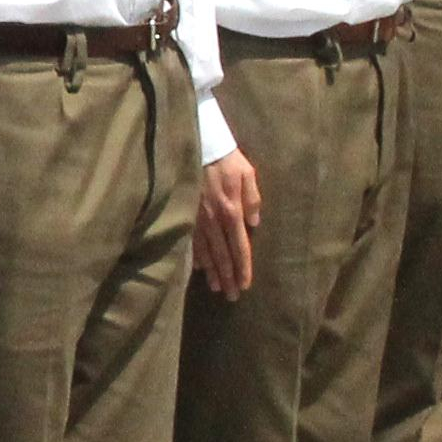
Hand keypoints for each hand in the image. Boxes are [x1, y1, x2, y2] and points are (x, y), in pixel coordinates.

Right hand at [193, 150, 261, 298]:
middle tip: (231, 296)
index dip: (243, 268)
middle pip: (222, 255)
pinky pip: (191, 241)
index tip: (245, 285)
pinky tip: (199, 269)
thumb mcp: (248, 174)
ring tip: (216, 288)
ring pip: (206, 252)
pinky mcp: (187, 214)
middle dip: (228, 277)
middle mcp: (214, 220)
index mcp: (232, 211)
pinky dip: (196, 256)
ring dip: (212, 272)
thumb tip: (255, 222)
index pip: (239, 247)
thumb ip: (253, 199)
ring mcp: (198, 219)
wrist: (199, 145)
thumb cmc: (227, 159)